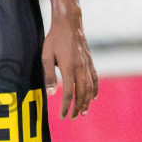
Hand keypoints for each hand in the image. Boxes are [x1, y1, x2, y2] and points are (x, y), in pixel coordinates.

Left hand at [42, 0, 96, 117]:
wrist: (69, 23)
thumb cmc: (54, 39)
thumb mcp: (46, 56)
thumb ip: (48, 75)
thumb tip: (51, 94)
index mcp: (69, 68)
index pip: (68, 93)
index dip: (66, 106)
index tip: (63, 116)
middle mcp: (80, 68)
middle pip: (81, 93)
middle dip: (77, 107)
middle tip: (72, 117)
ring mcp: (87, 65)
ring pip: (90, 88)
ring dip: (87, 102)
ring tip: (83, 112)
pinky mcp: (90, 62)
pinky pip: (95, 79)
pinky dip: (95, 90)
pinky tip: (93, 98)